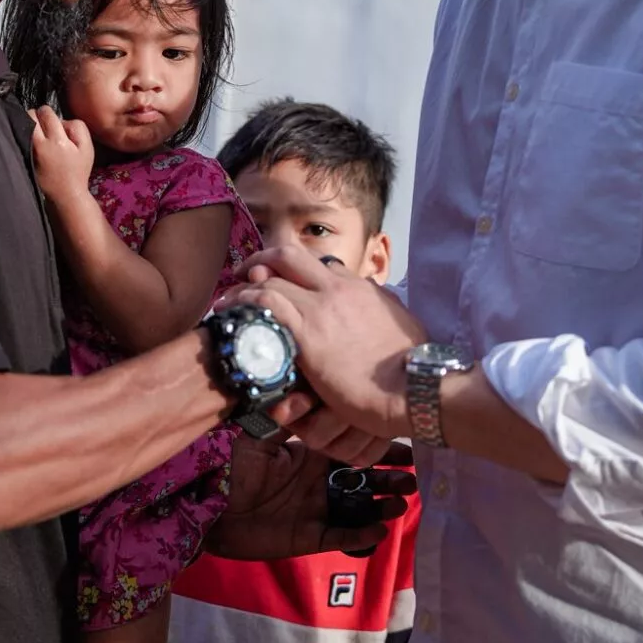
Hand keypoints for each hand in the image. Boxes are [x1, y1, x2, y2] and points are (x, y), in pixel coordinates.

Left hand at [28, 105, 95, 203]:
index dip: (48, 112)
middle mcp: (39, 145)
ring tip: (36, 133)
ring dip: (28, 125)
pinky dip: (23, 136)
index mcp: (57, 140)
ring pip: (21, 127)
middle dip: (35, 116)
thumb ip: (77, 127)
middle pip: (29, 116)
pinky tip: (31, 142)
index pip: (45, 113)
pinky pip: (18, 139)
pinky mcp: (23, 158)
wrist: (65, 194)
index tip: (50, 117)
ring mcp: (29, 152)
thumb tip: (61, 120)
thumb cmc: (78, 171)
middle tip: (42, 123)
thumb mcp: (87, 147)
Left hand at [208, 432, 414, 560]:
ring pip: (357, 508)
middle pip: (363, 479)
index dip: (378, 447)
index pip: (352, 448)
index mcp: (309, 454)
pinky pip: (338, 536)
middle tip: (413, 477)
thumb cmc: (228, 465)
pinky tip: (379, 529)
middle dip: (389, 477)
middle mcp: (317, 481)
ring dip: (381, 505)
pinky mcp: (307, 537)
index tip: (404, 442)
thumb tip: (310, 387)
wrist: (204, 505)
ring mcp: (314, 510)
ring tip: (402, 502)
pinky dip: (359, 534)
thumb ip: (286, 416)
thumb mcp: (257, 434)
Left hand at [224, 247, 424, 443]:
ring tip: (228, 300)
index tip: (284, 280)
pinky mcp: (307, 332)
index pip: (322, 266)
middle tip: (247, 273)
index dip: (297, 271)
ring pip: (271, 276)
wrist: (414, 387)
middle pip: (291, 256)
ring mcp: (322, 307)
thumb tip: (380, 309)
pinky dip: (244, 303)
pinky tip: (232, 314)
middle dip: (264, 259)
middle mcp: (339, 288)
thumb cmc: (413, 368)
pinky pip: (266, 304)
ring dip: (245, 285)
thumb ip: (384, 313)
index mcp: (362, 288)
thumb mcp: (402, 327)